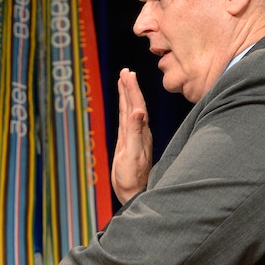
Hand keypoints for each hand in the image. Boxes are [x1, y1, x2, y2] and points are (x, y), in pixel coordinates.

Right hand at [111, 68, 151, 203]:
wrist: (134, 192)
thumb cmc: (132, 177)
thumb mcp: (132, 154)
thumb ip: (135, 133)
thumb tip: (138, 112)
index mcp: (140, 132)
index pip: (136, 105)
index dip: (132, 89)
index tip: (127, 73)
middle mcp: (139, 131)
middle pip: (134, 104)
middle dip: (129, 87)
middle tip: (125, 72)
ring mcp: (134, 137)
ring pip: (130, 110)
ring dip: (127, 96)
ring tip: (123, 82)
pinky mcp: (128, 143)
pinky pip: (126, 121)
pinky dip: (124, 110)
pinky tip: (123, 107)